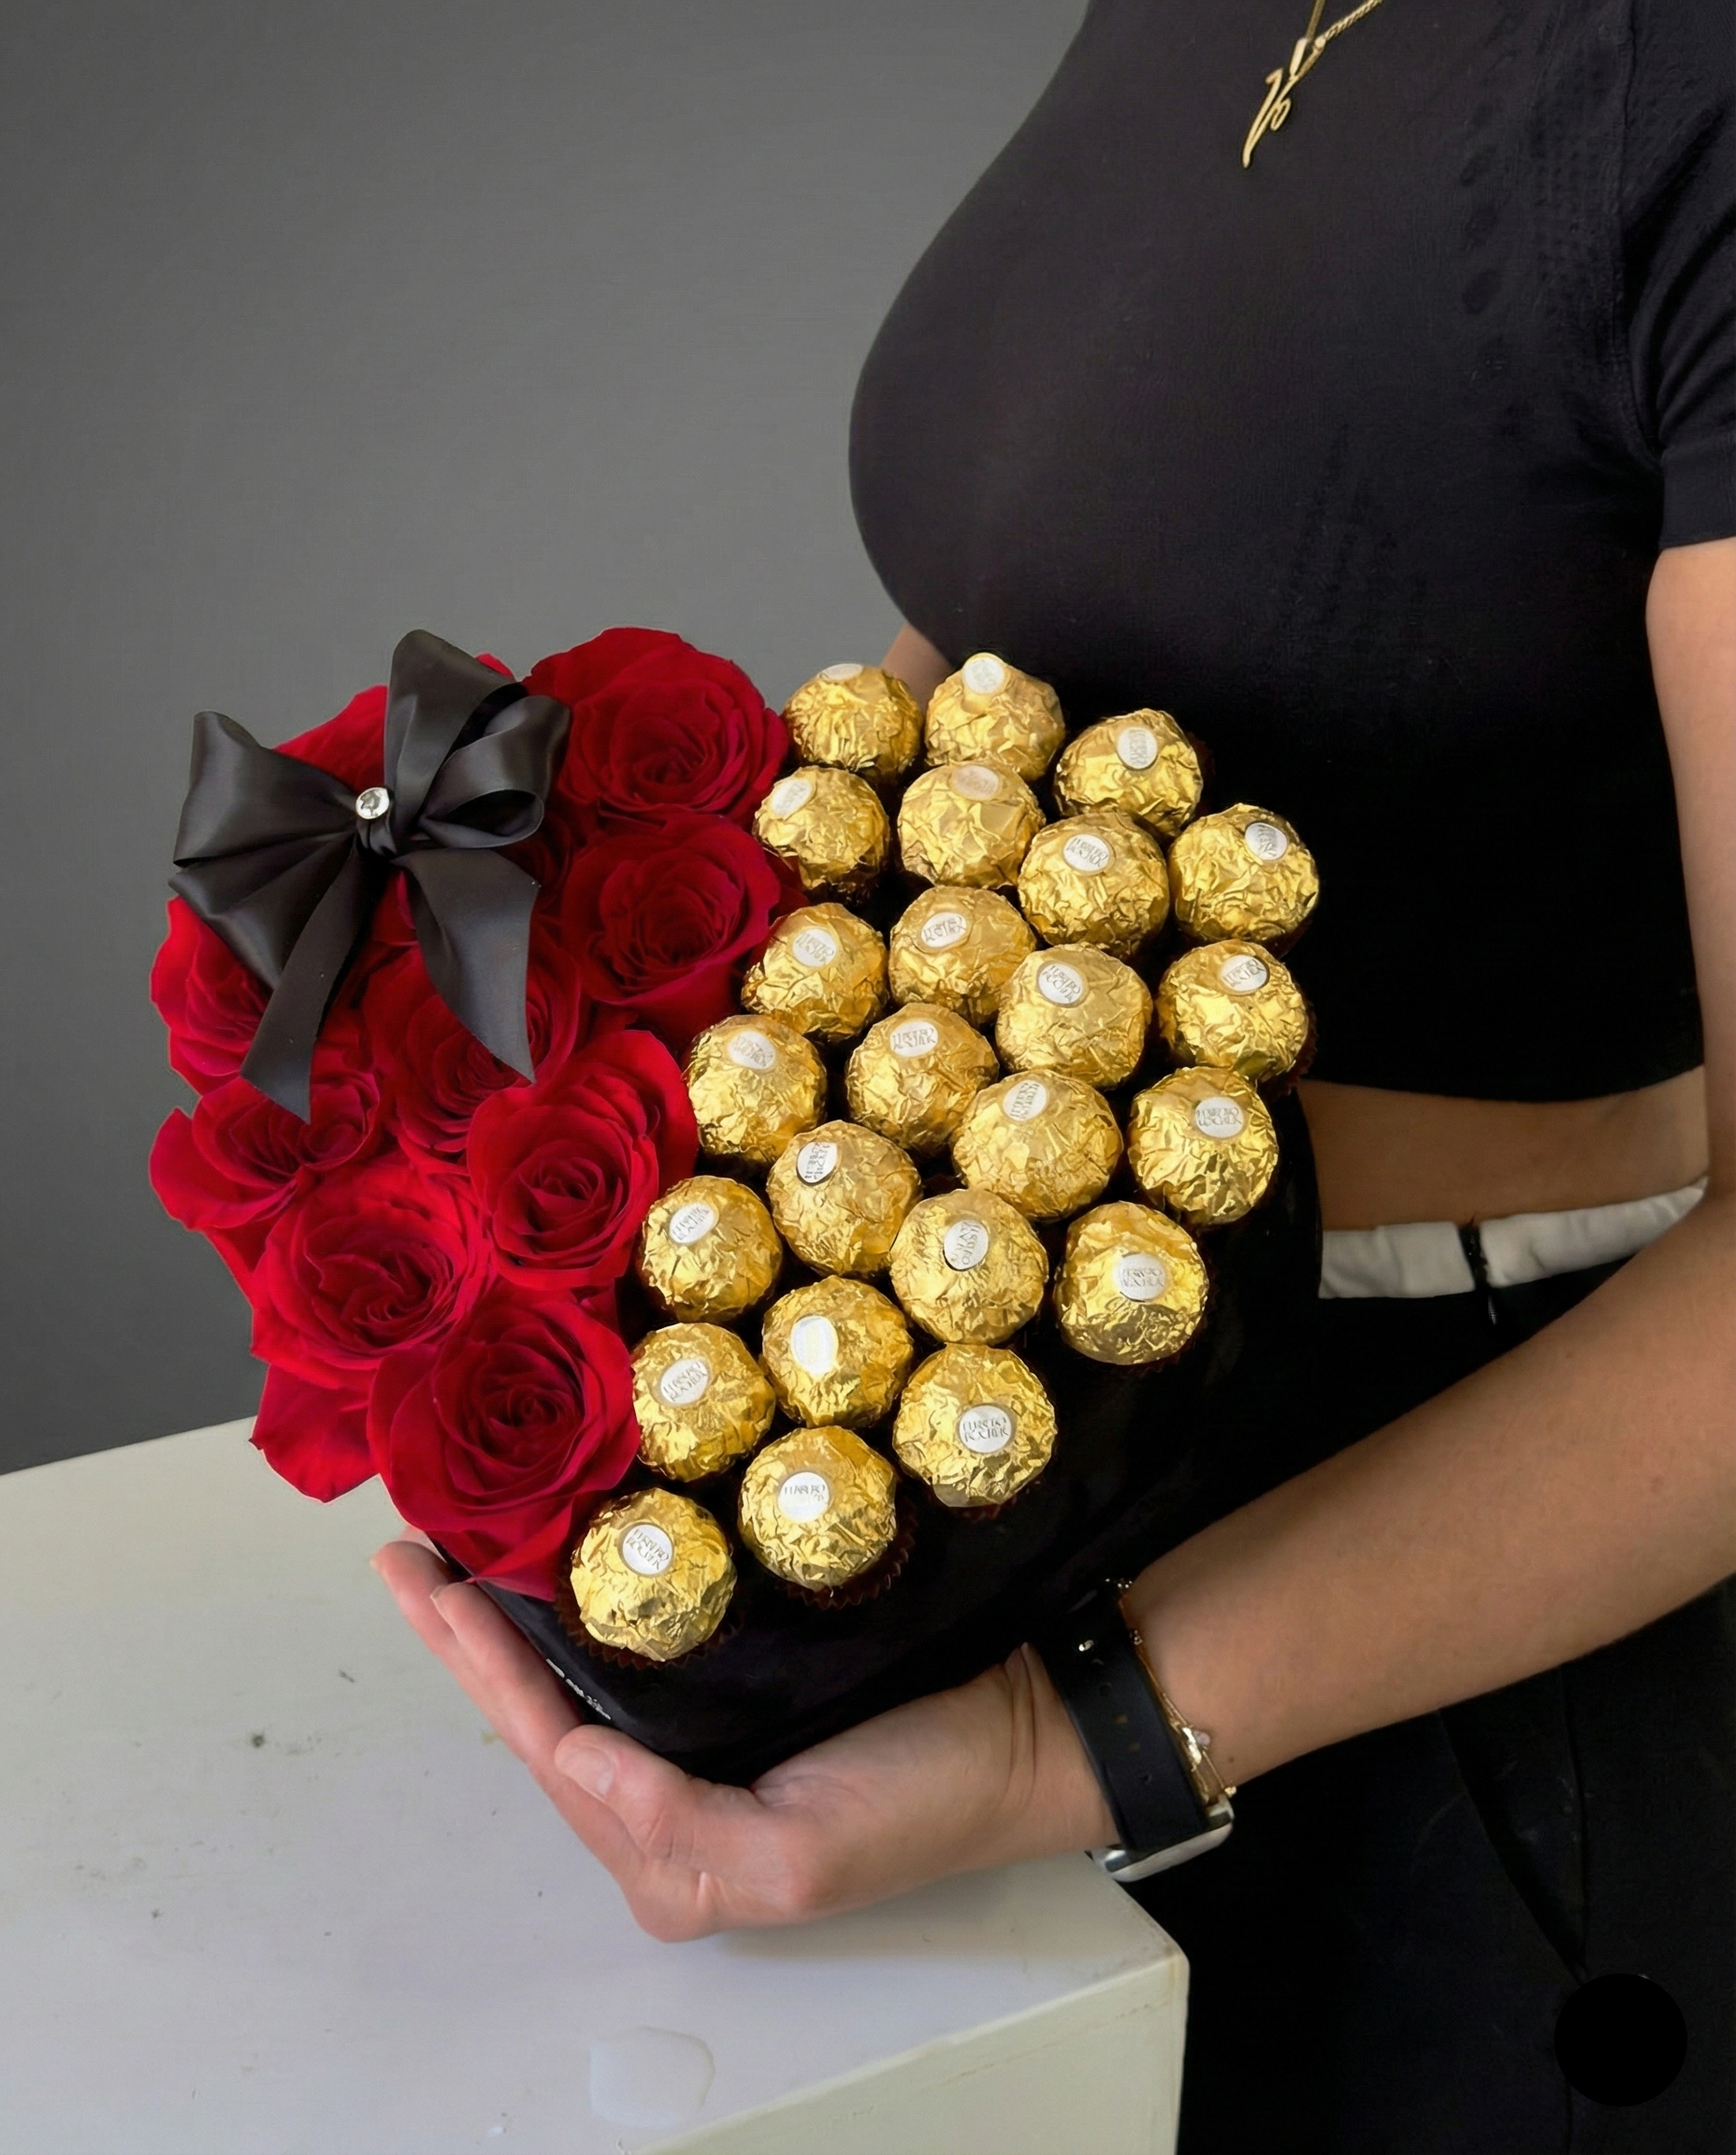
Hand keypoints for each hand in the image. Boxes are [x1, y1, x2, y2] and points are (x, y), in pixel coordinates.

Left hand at [374, 1535, 1114, 1939]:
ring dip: (511, 1608)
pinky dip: (581, 1593)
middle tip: (408, 1551)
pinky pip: (637, 1634)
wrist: (1027, 1724)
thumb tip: (575, 1756)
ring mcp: (699, 1727)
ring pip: (578, 1667)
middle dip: (468, 1631)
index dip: (480, 1663)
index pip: (546, 1747)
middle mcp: (664, 1792)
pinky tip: (553, 1551)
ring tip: (453, 1546)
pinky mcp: (738, 1669)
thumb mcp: (802, 1855)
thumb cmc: (924, 1799)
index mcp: (665, 1851)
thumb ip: (678, 1827)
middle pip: (541, 1704)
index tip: (429, 1585)